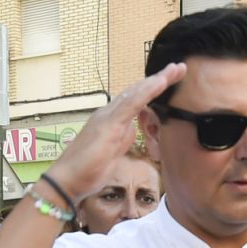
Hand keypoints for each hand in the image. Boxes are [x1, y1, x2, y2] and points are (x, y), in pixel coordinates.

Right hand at [43, 61, 186, 201]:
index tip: (170, 81)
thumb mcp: (112, 153)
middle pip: (137, 91)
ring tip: (176, 69)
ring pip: (136, 92)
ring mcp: (107, 116)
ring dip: (157, 80)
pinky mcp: (109, 124)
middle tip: (179, 67)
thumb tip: (132, 131)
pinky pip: (131, 103)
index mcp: (111, 120)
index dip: (152, 89)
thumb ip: (122, 139)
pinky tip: (160, 82)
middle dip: (159, 79)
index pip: (135, 100)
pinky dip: (147, 91)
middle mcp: (108, 113)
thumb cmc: (88, 171)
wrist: (67, 180)